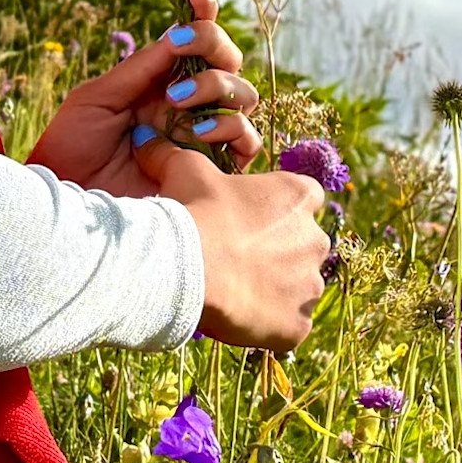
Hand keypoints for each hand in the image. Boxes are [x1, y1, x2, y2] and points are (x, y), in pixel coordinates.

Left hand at [26, 0, 266, 193]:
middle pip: (230, 64)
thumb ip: (141, 67)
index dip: (203, 12)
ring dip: (220, 89)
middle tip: (182, 53)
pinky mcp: (212, 173)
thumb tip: (179, 33)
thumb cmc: (71, 148)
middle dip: (215, 49)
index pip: (195, 41)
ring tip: (179, 102)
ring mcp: (202, 138)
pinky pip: (247, 144)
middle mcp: (189, 106)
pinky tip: (197, 135)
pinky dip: (231, 130)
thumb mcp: (97, 97)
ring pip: (245, 98)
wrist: (66, 202)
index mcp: (161, 81)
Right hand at [130, 131, 326, 350]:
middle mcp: (316, 239)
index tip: (246, 223)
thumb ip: (173, 153)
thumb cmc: (192, 212)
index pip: (301, 200)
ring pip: (298, 288)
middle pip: (302, 246)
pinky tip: (241, 319)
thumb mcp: (184, 171)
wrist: (186, 269)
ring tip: (236, 292)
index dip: (273, 213)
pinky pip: (289, 325)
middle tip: (236, 260)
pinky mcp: (298, 325)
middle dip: (278, 253)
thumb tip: (145, 137)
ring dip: (276, 290)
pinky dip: (270, 324)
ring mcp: (310, 286)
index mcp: (300, 196)